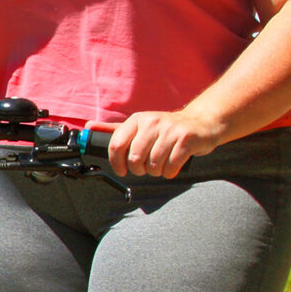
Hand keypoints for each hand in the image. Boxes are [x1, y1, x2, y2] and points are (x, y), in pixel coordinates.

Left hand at [101, 109, 222, 178]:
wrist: (202, 123)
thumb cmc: (167, 129)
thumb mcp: (140, 126)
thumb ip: (115, 129)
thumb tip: (89, 127)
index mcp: (138, 120)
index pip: (116, 144)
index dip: (116, 163)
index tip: (121, 170)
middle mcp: (152, 122)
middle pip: (135, 159)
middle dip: (139, 170)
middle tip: (146, 167)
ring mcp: (170, 130)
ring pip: (153, 165)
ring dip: (157, 171)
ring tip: (162, 164)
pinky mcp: (186, 139)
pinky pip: (171, 167)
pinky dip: (171, 172)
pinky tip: (173, 166)